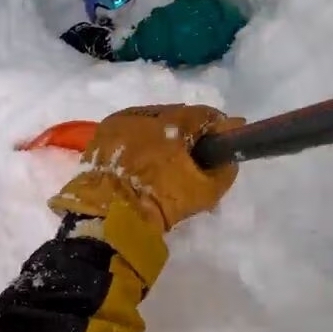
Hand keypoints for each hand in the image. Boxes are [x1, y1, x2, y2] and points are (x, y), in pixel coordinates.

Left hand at [48, 104, 241, 230]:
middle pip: (176, 115)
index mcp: (173, 121)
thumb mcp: (204, 191)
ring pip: (151, 123)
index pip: (204, 115)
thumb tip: (230, 157)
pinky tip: (144, 162)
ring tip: (167, 160)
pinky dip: (140, 142)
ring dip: (162, 135)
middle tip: (194, 154)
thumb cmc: (160, 201)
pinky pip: (130, 133)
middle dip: (188, 132)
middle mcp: (146, 113)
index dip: (217, 127)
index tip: (223, 142)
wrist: (109, 218)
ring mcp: (120, 122)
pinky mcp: (102, 135)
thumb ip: (225, 169)